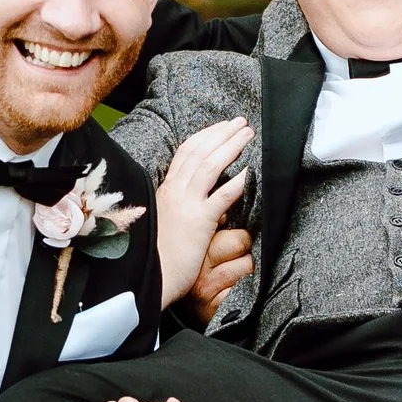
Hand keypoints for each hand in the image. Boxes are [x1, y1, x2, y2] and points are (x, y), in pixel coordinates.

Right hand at [150, 115, 253, 305]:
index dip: (205, 136)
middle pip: (199, 152)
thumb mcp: (167, 223)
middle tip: (241, 123)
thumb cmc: (158, 257)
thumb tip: (204, 204)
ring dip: (231, 146)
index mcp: (166, 190)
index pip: (185, 153)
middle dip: (222, 134)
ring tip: (248, 134)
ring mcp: (186, 205)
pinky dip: (238, 180)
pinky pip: (222, 196)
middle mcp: (175, 192)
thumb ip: (182, 208)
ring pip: (209, 166)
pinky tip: (251, 170)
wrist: (151, 278)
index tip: (221, 127)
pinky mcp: (199, 222)